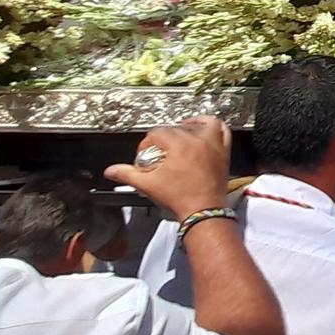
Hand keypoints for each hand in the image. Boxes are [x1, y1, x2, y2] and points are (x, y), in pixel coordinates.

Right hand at [106, 116, 231, 219]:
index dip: (147, 143)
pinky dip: (215, 127)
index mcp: (178, 144)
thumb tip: (110, 171)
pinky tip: (206, 130)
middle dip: (164, 139)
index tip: (144, 156)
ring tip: (182, 131)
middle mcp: (197, 140)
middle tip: (158, 153)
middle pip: (176, 129)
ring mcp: (213, 145)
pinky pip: (223, 131)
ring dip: (191, 125)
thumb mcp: (148, 185)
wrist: (203, 211)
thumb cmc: (177, 198)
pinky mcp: (224, 152)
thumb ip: (127, 174)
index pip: (157, 133)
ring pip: (203, 124)